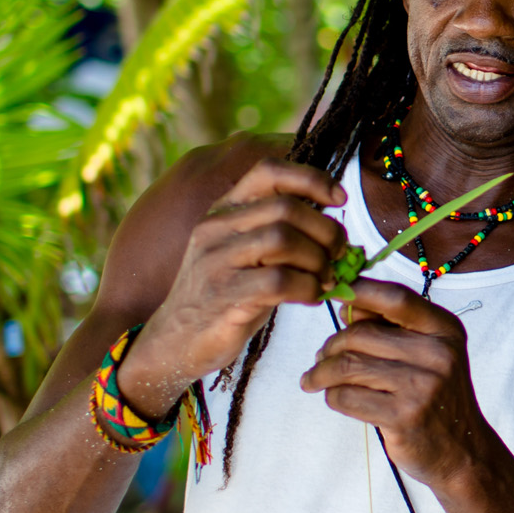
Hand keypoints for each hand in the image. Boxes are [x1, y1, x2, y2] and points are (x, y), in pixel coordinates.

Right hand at [117, 161, 347, 410]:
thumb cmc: (224, 296)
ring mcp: (216, 261)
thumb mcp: (243, 253)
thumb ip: (275, 230)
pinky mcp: (224, 296)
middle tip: (339, 254)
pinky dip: (308, 287)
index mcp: (223, 210)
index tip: (339, 198)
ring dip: (318, 260)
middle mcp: (216, 228)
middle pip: (285, 208)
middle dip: (325, 230)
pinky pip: (279, 280)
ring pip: (283, 239)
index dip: (311, 178)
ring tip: (326, 278)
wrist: (174, 341)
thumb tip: (333, 223)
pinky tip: (312, 296)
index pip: (268, 171)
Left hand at [301, 278, 504, 490]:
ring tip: (314, 378)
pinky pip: (346, 397)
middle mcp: (437, 354)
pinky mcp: (403, 416)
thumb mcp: (431, 354)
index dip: (360, 290)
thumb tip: (347, 306)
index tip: (332, 291)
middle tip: (320, 357)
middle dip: (331, 345)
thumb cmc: (437, 397)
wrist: (462, 451)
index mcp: (444, 330)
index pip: (396, 298)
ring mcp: (421, 386)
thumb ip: (394, 327)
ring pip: (348, 366)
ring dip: (321, 372)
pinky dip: (332, 396)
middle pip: (361, 335)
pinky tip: (335, 398)